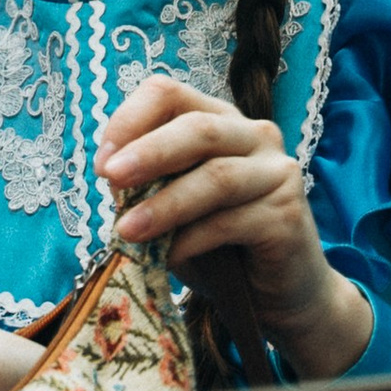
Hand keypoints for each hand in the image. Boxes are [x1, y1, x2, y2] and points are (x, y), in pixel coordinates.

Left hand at [96, 74, 372, 381]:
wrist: (274, 296)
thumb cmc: (217, 246)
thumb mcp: (173, 210)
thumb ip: (147, 186)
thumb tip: (110, 174)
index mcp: (220, 120)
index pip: (170, 94)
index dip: (130, 120)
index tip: (102, 163)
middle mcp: (255, 135)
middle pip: (198, 128)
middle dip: (149, 152)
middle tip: (110, 177)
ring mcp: (277, 172)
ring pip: (216, 176)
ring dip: (165, 203)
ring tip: (127, 230)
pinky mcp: (287, 213)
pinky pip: (231, 222)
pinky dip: (191, 240)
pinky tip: (168, 258)